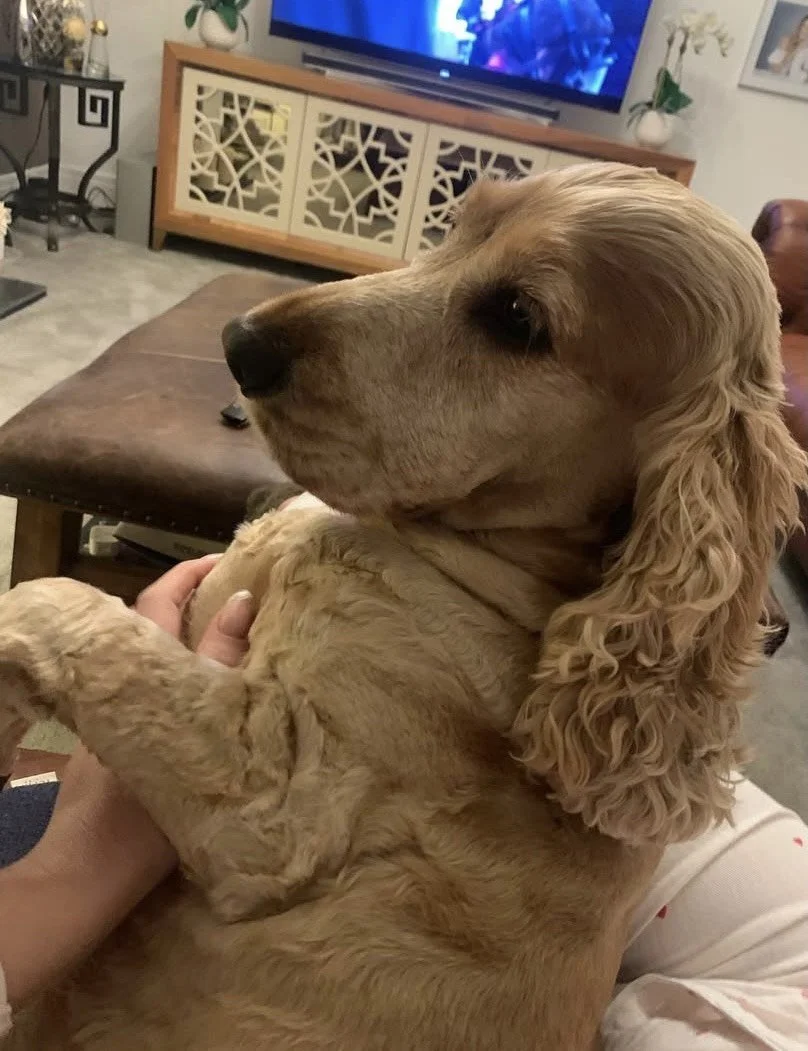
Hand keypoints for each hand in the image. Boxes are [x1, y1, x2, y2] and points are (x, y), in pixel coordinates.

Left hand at [0, 559, 255, 1007]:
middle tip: (242, 594)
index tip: (229, 560)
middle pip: (150, 623)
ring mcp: (111, 714)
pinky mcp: (111, 741)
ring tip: (235, 634)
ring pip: (149, 657)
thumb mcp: (204, 731)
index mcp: (139, 673)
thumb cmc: (148, 809)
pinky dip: (178, 671)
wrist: (87, 874)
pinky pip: (148, 687)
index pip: (160, 601)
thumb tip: (241, 599)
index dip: (191, 573)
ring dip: (186, 636)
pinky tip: (208, 691)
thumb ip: (220, 663)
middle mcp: (119, 684)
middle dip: (192, 599)